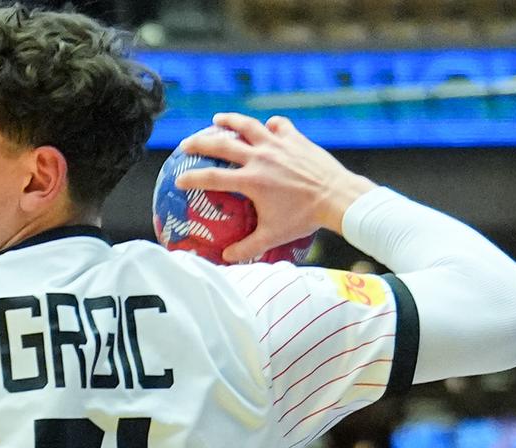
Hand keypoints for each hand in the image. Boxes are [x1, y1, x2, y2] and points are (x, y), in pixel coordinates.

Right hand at [172, 112, 372, 264]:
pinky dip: (270, 125)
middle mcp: (260, 157)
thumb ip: (247, 247)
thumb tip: (226, 258)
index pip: (211, 178)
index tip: (178, 179)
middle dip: (200, 142)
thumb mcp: (272, 236)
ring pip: (247, 124)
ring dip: (230, 121)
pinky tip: (267, 127)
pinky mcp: (295, 138)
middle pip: (222, 143)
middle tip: (187, 144)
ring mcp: (278, 144)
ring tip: (218, 119)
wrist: (337, 197)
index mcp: (251, 181)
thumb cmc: (304, 218)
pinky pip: (279, 125)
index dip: (191, 178)